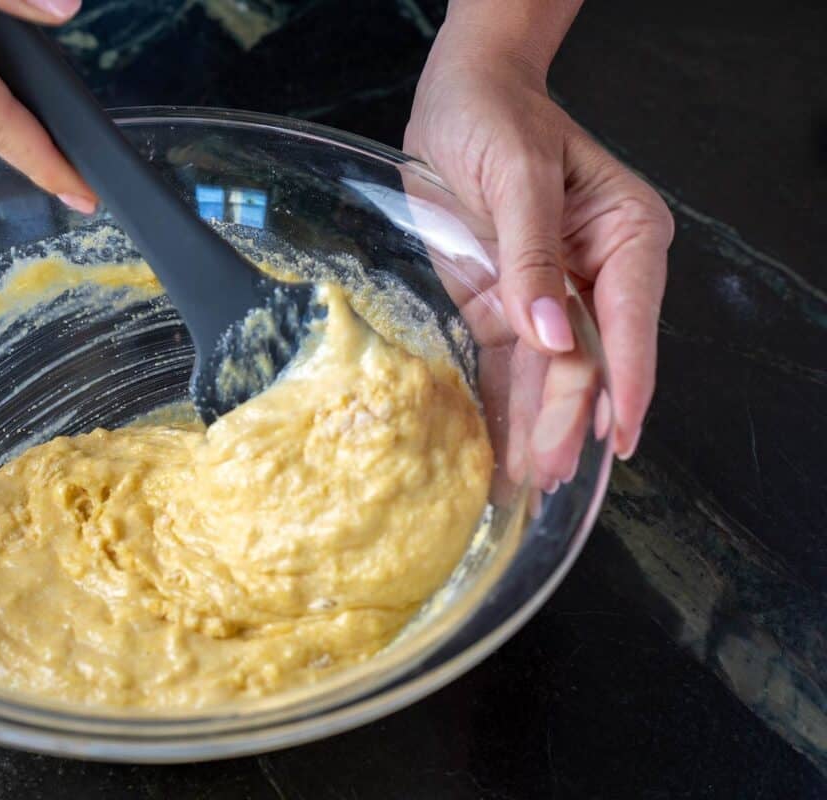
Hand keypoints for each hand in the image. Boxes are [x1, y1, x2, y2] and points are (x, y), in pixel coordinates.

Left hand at [403, 47, 672, 459]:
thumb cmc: (495, 118)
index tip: (619, 436)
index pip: (629, 321)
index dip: (626, 383)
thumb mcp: (516, 177)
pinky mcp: (506, 308)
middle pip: (589, 358)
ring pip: (550, 374)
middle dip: (572, 418)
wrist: (456, 99)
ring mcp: (551, 297)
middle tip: (555, 473)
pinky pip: (509, 365)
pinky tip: (503, 449)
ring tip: (531, 482)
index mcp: (625, 236)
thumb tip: (552, 334)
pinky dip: (505, 406)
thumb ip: (531, 255)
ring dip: (541, 426)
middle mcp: (597, 274)